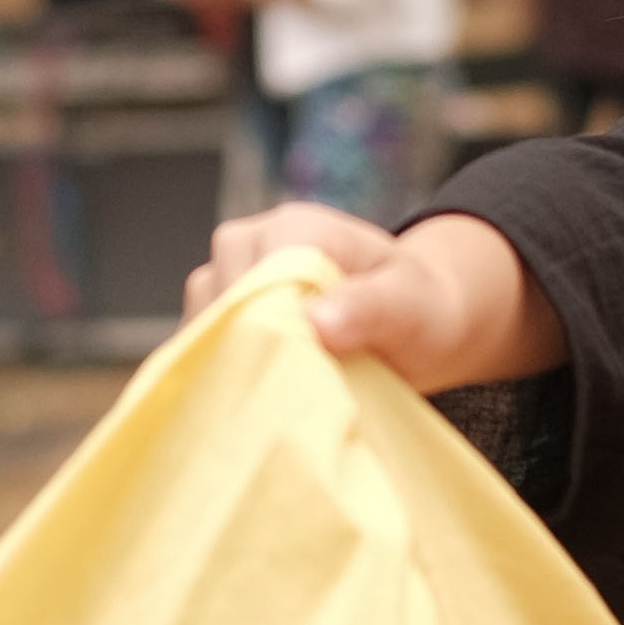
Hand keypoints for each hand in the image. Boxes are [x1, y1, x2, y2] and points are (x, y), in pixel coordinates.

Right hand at [183, 205, 550, 392]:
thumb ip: (370, 309)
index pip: (254, 271)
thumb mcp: (410, 307)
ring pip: (202, 319)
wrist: (421, 324)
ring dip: (226, 360)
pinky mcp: (227, 309)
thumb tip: (319, 324)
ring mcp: (236, 275)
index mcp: (299, 226)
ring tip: (265, 398)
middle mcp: (256, 241)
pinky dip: (221, 367)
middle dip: (241, 347)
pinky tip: (248, 396)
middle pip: (217, 295)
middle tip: (278, 394)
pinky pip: (204, 338)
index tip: (287, 373)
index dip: (262, 323)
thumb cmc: (420, 310)